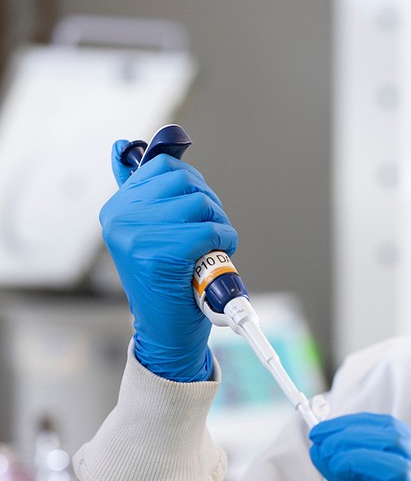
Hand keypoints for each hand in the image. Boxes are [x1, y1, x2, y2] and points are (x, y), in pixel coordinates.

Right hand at [100, 141, 238, 380]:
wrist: (167, 334)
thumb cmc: (168, 285)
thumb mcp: (149, 236)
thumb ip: (143, 196)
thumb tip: (123, 145)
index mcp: (116, 209)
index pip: (162, 167)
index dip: (192, 185)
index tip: (197, 209)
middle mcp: (120, 218)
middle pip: (185, 181)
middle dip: (209, 204)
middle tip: (211, 232)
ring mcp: (137, 235)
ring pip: (200, 204)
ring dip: (219, 224)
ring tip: (212, 248)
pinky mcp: (161, 252)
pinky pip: (209, 230)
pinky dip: (223, 242)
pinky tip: (217, 257)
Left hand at [309, 413, 410, 480]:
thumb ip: (353, 474)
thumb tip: (319, 449)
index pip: (393, 429)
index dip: (353, 425)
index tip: (321, 431)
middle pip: (397, 442)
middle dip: (352, 438)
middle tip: (324, 445)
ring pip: (402, 471)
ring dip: (361, 461)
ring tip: (336, 465)